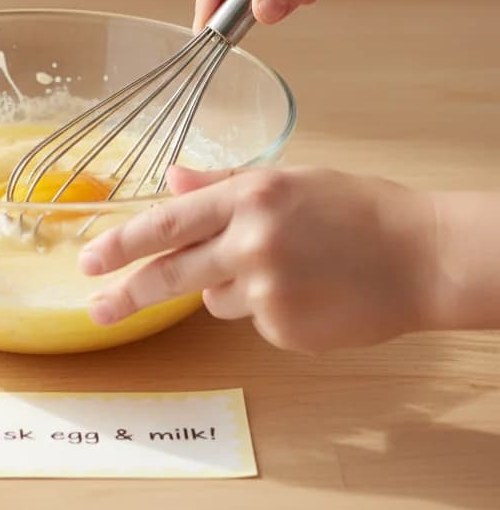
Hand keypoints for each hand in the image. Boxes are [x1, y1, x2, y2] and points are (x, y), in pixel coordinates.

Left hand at [79, 166, 438, 352]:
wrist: (421, 256)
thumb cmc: (357, 209)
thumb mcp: (287, 181)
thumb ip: (222, 185)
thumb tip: (171, 179)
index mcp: (248, 198)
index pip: (166, 224)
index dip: (121, 244)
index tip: (87, 260)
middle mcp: (250, 244)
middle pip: (170, 274)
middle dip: (127, 293)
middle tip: (98, 307)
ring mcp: (267, 291)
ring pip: (215, 297)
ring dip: (230, 285)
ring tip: (287, 266)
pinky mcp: (285, 330)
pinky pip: (252, 320)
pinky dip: (266, 308)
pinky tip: (305, 290)